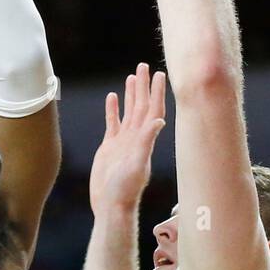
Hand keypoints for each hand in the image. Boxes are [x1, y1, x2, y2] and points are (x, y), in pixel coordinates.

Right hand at [89, 63, 165, 216]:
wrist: (110, 204)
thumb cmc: (125, 188)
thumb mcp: (137, 163)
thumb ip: (146, 141)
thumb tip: (159, 120)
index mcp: (144, 138)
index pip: (153, 109)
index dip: (157, 92)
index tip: (160, 73)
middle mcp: (136, 137)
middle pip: (142, 106)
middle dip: (144, 86)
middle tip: (144, 66)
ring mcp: (123, 141)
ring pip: (129, 111)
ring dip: (131, 94)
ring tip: (132, 76)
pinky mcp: (110, 146)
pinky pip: (113, 122)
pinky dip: (113, 109)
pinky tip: (113, 97)